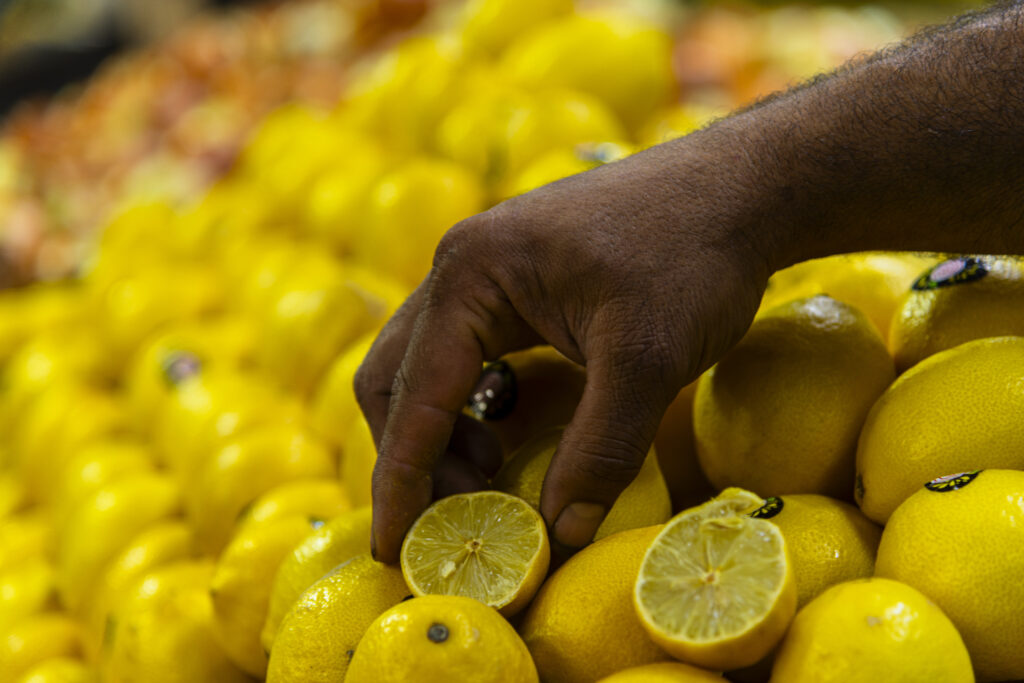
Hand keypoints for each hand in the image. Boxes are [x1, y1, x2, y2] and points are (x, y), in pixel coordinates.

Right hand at [356, 133, 777, 562]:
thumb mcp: (649, 360)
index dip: (400, 480)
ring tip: (492, 485)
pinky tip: (517, 435)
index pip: (415, 396)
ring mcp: (488, 269)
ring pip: (428, 367)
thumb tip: (560, 535)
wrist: (742, 187)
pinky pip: (469, 353)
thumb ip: (601, 450)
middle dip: (415, 456)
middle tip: (453, 520)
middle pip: (397, 379)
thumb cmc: (694, 256)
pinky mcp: (517, 280)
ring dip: (445, 434)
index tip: (390, 548)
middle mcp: (463, 266)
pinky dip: (476, 406)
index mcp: (473, 274)